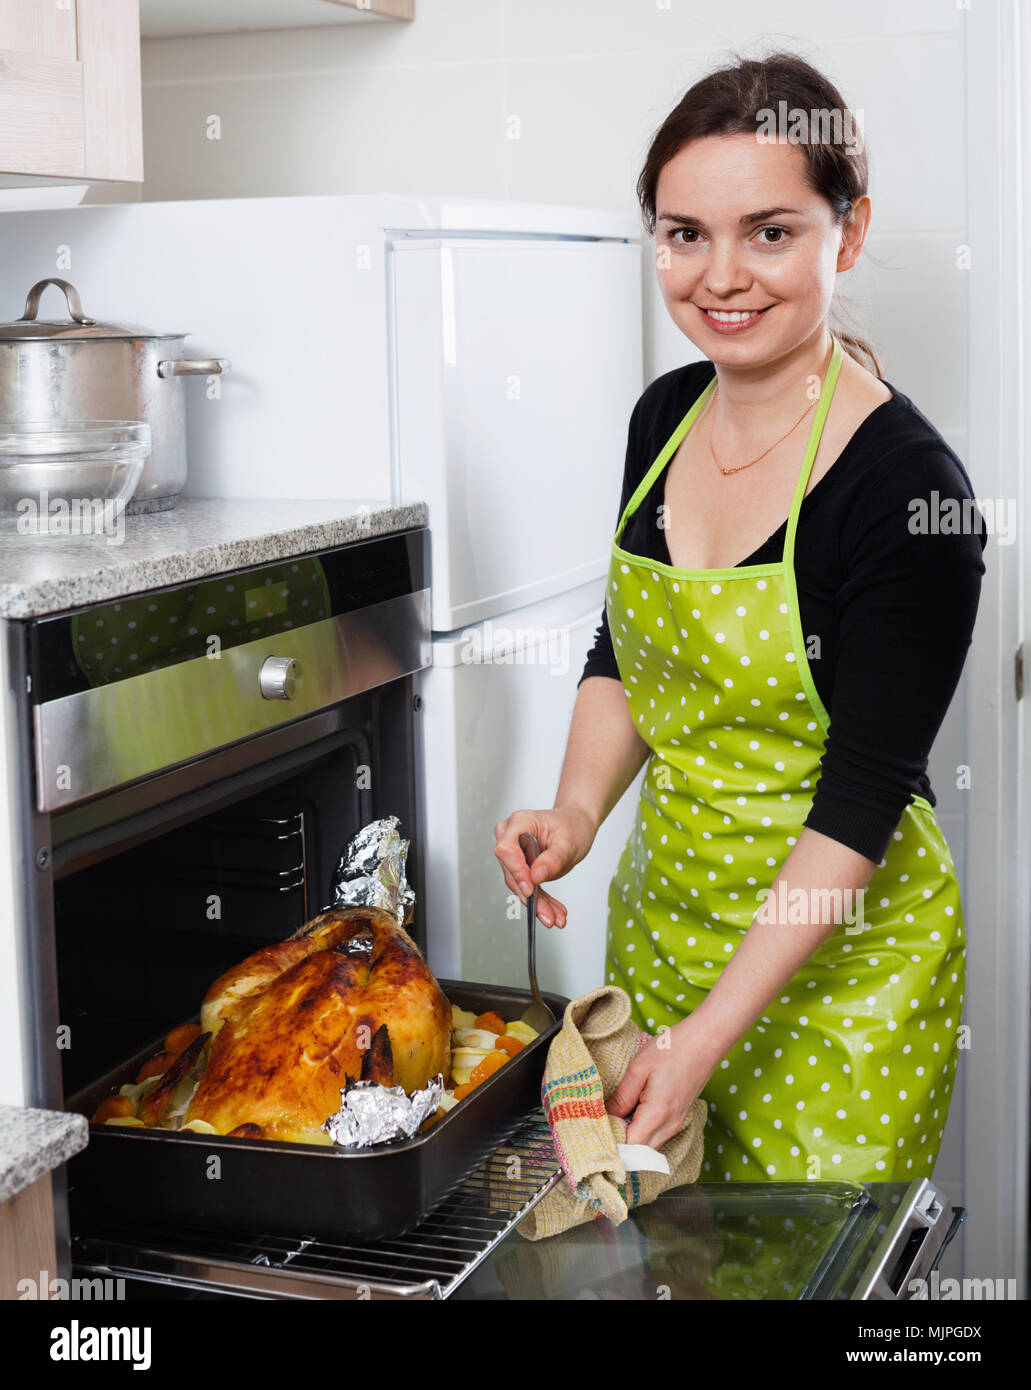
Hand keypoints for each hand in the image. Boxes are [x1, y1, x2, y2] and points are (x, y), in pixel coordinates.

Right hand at [492, 804, 596, 927]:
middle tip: (547, 914)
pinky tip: (553, 912)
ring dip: (537, 904)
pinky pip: (527, 887)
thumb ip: (552, 859)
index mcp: (520, 822)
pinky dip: (541, 902)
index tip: (530, 888)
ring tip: (554, 917)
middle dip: (530, 895)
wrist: (576, 824)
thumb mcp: (568, 842)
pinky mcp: (521, 867)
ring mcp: (514, 853)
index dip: (516, 870)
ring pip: (519, 884)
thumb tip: (536, 876)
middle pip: (511, 871)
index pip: (506, 848)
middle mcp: (511, 836)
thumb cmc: (571, 825)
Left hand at [606, 1019, 719, 1148]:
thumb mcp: (638, 1069)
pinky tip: (632, 1110)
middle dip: (619, 1142)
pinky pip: (656, 1135)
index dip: (611, 1142)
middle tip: (603, 1121)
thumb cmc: (672, 1049)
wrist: (704, 1041)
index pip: (630, 1148)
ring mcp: (676, 1124)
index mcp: (657, 1114)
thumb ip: (621, 1097)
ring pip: (647, 1145)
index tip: (597, 1128)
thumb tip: (604, 1117)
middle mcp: (669, 1126)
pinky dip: (641, 1130)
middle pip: (639, 1152)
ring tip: (616, 1113)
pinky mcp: (679, 1118)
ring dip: (630, 1136)